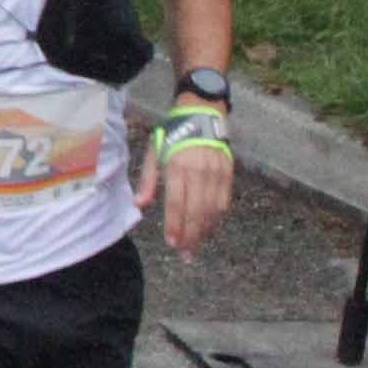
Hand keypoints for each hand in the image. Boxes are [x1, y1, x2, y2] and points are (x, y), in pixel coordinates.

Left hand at [139, 115, 231, 257]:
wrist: (201, 113)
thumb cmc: (172, 134)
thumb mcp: (154, 151)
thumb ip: (148, 179)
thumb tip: (139, 204)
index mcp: (177, 165)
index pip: (177, 203)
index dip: (175, 225)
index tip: (172, 243)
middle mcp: (198, 170)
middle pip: (196, 211)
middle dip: (191, 236)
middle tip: (186, 254)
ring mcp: (216, 172)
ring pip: (212, 210)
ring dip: (205, 231)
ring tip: (196, 247)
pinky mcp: (228, 172)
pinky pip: (224, 201)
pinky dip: (217, 219)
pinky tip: (209, 229)